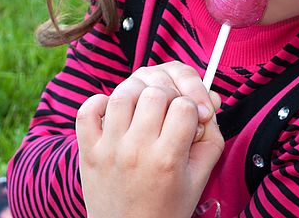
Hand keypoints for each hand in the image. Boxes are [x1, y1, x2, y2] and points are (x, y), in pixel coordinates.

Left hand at [76, 62, 224, 217]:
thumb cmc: (166, 208)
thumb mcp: (199, 178)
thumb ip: (211, 139)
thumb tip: (207, 107)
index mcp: (167, 158)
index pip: (185, 106)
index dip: (192, 107)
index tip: (190, 121)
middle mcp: (136, 150)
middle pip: (155, 93)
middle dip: (169, 96)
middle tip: (170, 112)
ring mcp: (108, 149)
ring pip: (124, 94)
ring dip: (139, 94)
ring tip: (145, 108)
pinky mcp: (88, 151)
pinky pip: (87, 110)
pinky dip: (100, 102)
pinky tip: (117, 113)